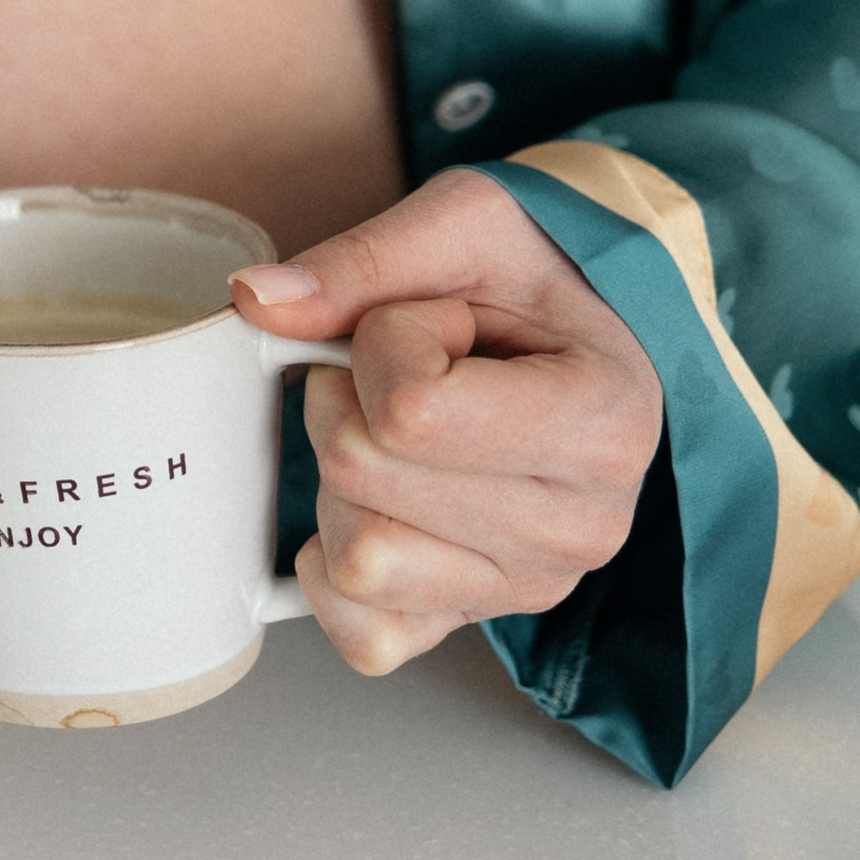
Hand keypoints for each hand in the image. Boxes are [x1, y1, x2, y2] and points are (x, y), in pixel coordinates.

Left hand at [230, 168, 663, 675]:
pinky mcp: (476, 618)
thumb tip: (256, 303)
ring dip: (342, 478)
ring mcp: (530, 585)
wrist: (588, 325)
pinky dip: (335, 569)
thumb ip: (361, 262)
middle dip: (349, 395)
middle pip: (363, 474)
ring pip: (356, 557)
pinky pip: (364, 636)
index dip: (382, 338)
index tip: (435, 317)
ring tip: (401, 429)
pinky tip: (370, 500)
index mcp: (602, 421)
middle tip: (408, 366)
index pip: (411, 409)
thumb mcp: (466, 222)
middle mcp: (581, 525)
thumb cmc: (537, 272)